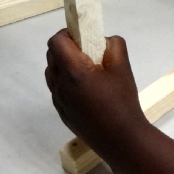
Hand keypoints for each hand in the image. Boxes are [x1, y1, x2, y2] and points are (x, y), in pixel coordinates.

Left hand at [45, 31, 146, 162]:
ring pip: (52, 71)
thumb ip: (113, 45)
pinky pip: (56, 87)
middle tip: (87, 50)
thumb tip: (103, 40)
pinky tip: (87, 88)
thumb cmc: (122, 101)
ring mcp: (58, 100)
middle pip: (51, 55)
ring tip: (87, 70)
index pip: (56, 42)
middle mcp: (60, 85)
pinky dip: (66, 80)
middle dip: (66, 47)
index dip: (67, 33)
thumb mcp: (123, 67)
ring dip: (64, 63)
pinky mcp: (61, 112)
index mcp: (73, 71)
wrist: (120, 139)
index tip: (83, 35)